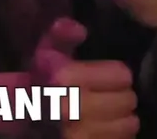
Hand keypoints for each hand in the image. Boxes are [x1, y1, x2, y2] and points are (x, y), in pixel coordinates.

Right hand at [30, 19, 138, 138]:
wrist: (28, 119)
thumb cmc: (42, 83)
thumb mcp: (47, 53)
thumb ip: (62, 36)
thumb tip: (80, 29)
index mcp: (64, 79)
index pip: (122, 75)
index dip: (115, 74)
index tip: (105, 77)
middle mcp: (72, 108)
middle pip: (129, 99)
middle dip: (120, 97)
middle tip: (106, 97)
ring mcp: (80, 135)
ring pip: (129, 123)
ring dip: (121, 118)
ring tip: (106, 114)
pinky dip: (115, 135)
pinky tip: (102, 129)